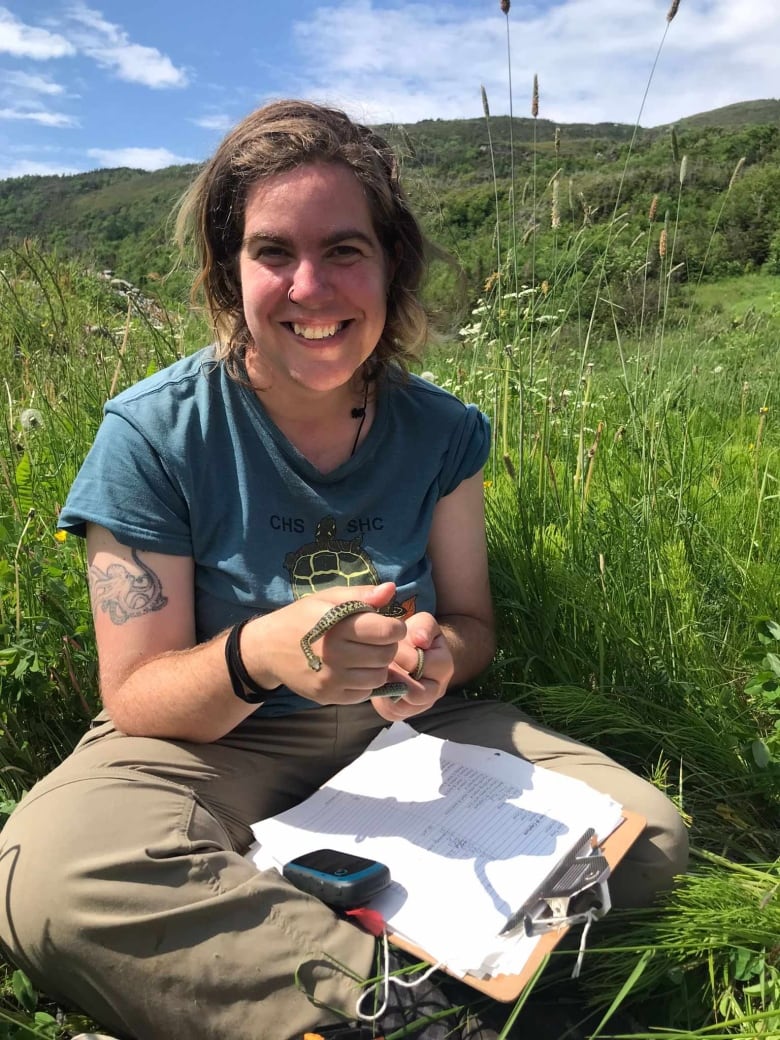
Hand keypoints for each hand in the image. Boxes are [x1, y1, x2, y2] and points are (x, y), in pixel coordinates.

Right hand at [241, 582, 407, 704]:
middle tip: (376, 640)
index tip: (387, 624)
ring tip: (364, 655)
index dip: (395, 627)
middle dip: (387, 646)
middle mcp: (334, 655)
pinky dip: (364, 682)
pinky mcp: (327, 696)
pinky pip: (363, 693)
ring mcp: (330, 679)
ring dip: (378, 666)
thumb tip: (391, 589)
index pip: (388, 632)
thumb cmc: (302, 617)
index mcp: (337, 625)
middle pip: (386, 656)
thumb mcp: (328, 598)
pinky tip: (352, 670)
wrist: (267, 648)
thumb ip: (362, 594)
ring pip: (378, 677)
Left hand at [370, 612, 453, 722]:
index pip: (421, 664)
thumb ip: (424, 627)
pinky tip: (377, 683)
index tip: (388, 645)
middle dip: (395, 677)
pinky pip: (392, 712)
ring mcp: (421, 705)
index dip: (401, 654)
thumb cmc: (416, 636)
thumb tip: (420, 640)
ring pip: (403, 706)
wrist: (411, 652)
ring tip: (379, 672)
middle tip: (381, 663)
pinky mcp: (404, 713)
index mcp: (444, 665)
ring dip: (388, 689)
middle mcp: (437, 689)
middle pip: (417, 693)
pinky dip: (382, 699)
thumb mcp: (423, 624)